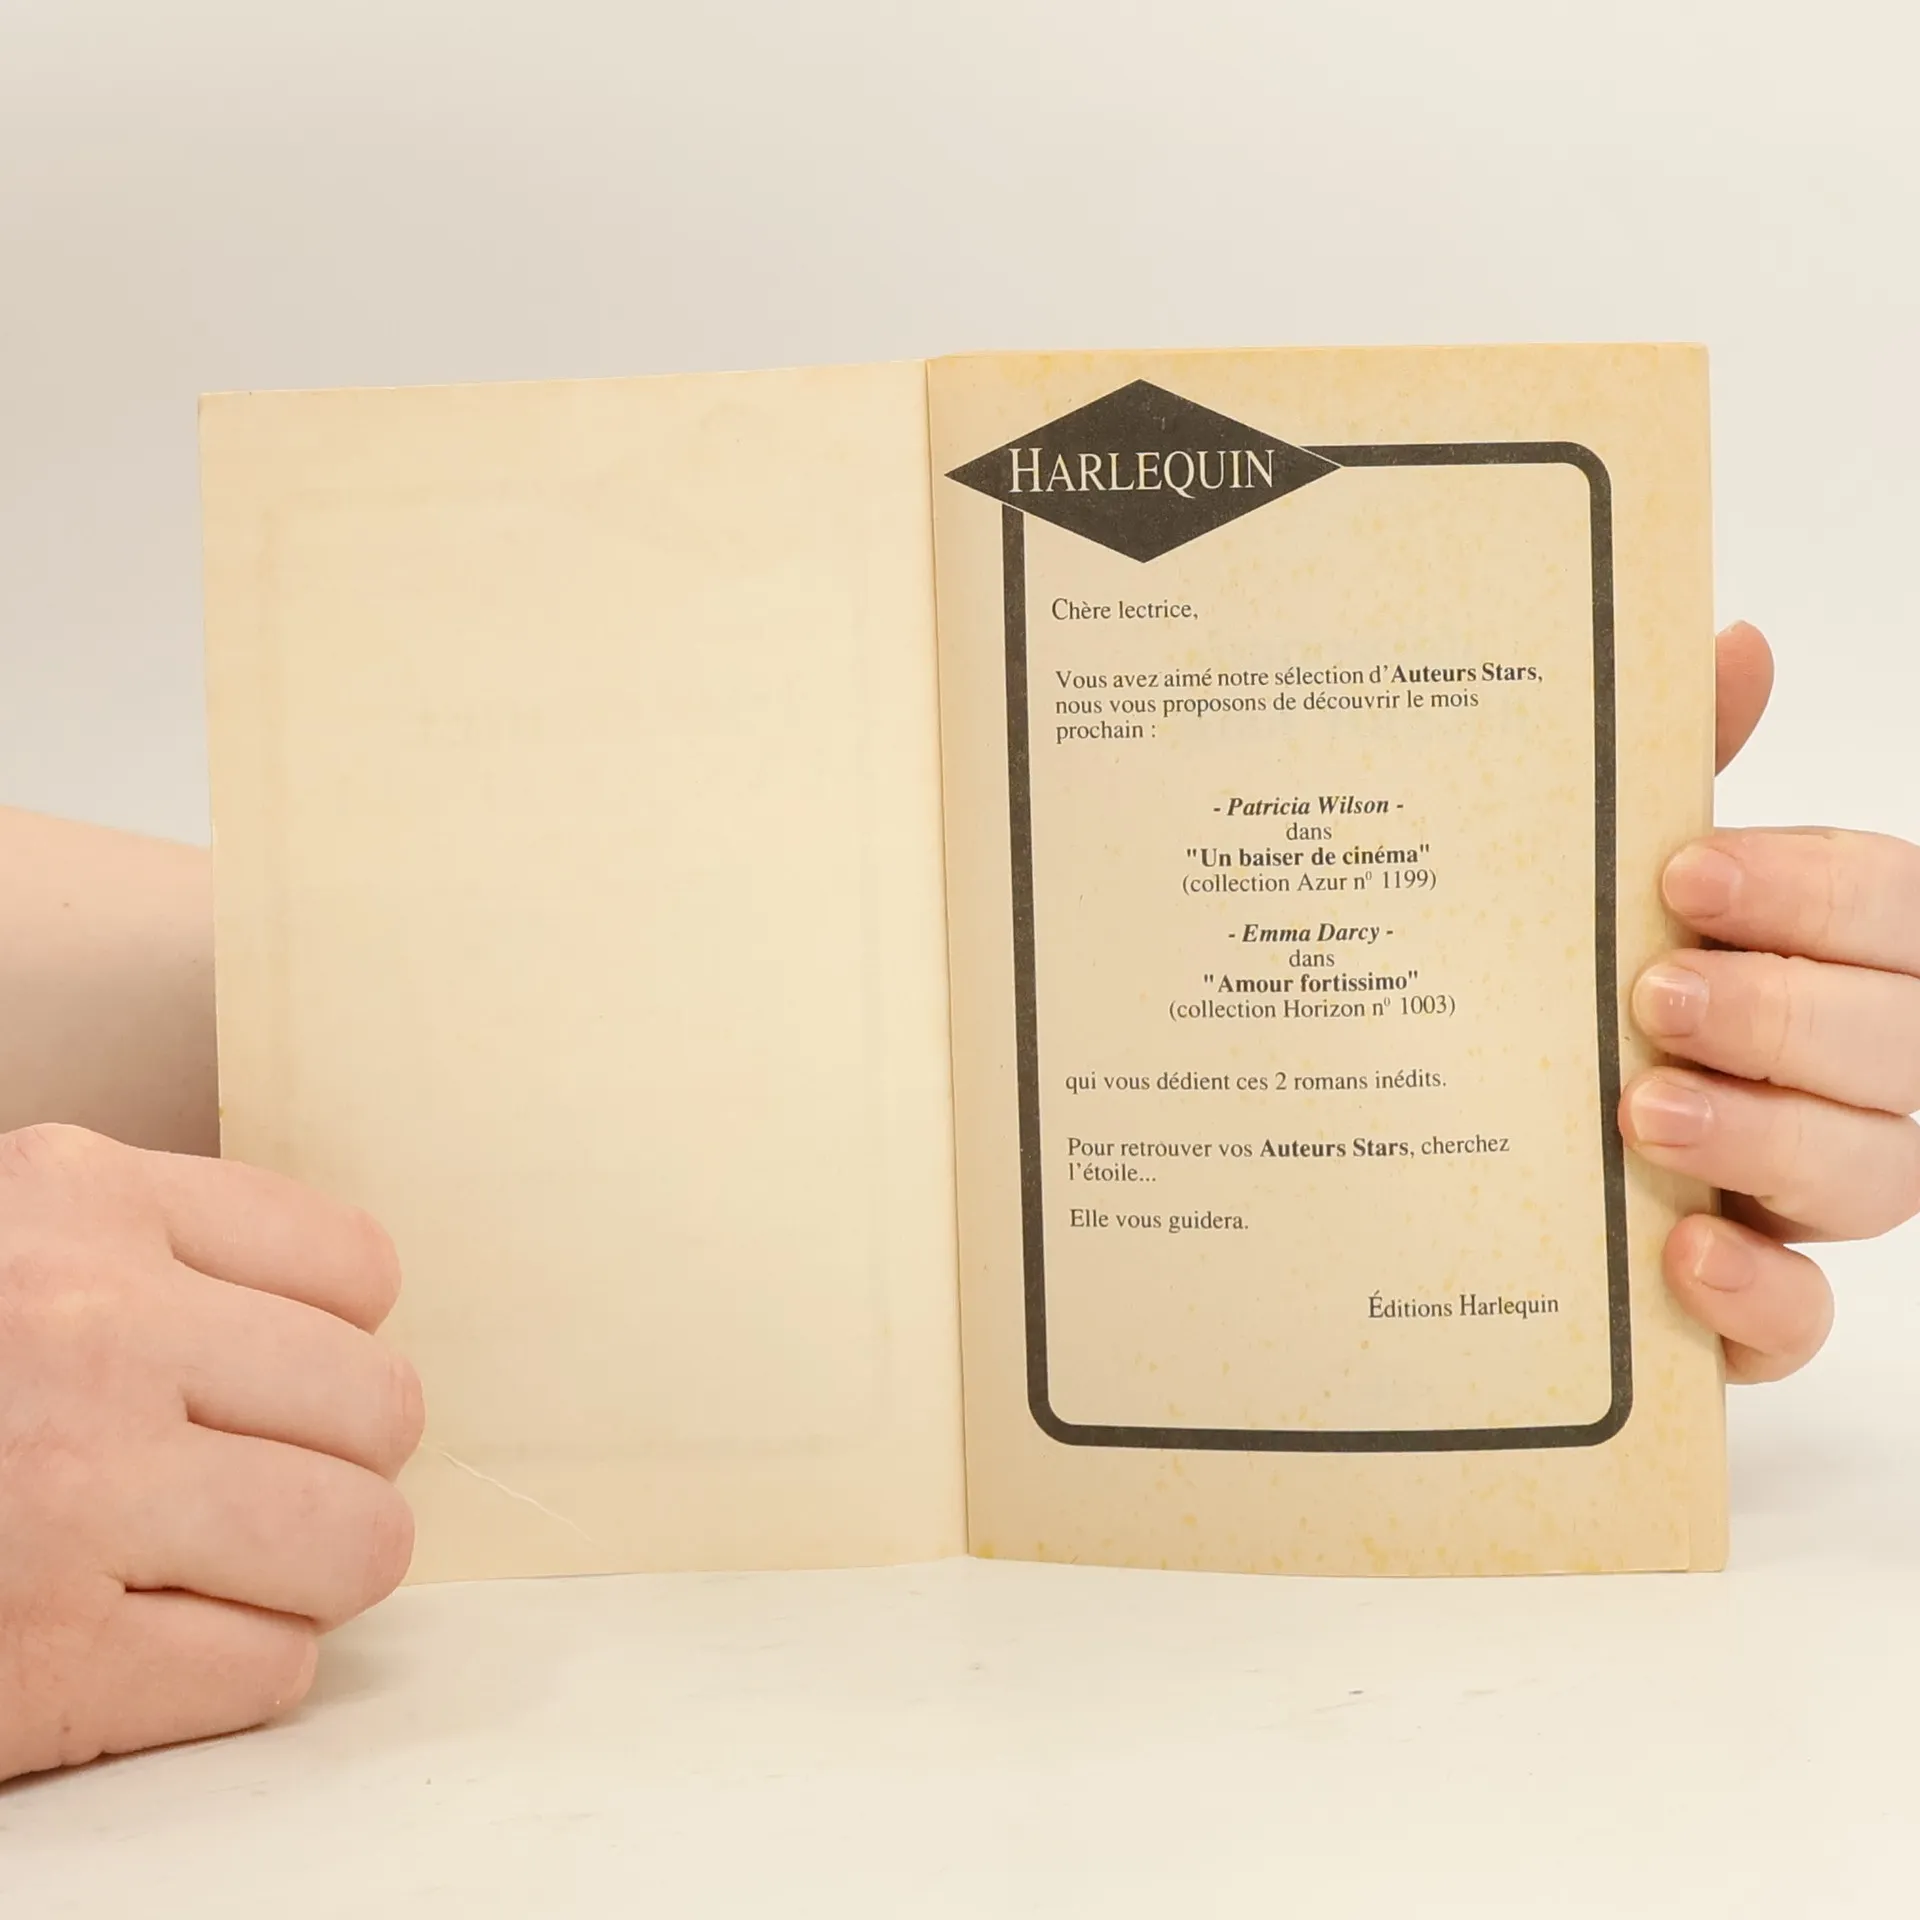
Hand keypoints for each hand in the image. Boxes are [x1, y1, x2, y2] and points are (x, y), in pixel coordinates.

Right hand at [0, 1125, 422, 1782]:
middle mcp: (90, 1332)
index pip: (356, 1268)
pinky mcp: (45, 1665)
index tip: (278, 1384)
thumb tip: (339, 1331)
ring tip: (217, 1565)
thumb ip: (147, 1261)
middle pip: (381, 1409)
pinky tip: (147, 1642)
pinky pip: (272, 1669)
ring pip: (357, 1541)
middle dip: (332, 1461)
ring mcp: (73, 1498)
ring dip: (308, 1569)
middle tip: (248, 1484)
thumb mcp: (7, 1244)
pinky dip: (234, 1668)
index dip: (329, 1343)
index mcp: (78, 1204)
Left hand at [1620, 622, 1919, 1380]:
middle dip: (1787, 1015)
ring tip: (1645, 1109)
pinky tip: (1681, 1253)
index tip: (1685, 874)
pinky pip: (1803, 1318)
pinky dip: (1756, 1292)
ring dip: (1765, 1137)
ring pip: (1870, 1176)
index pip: (1893, 911)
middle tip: (1657, 993)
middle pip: (1902, 1046)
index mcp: (1844, 958)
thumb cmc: (1604, 989)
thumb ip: (1684, 775)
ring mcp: (1816, 1192)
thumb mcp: (1629, 886)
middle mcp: (1858, 1075)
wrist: (1512, 1150)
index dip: (1810, 892)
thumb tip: (1728, 640)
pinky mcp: (1757, 1301)